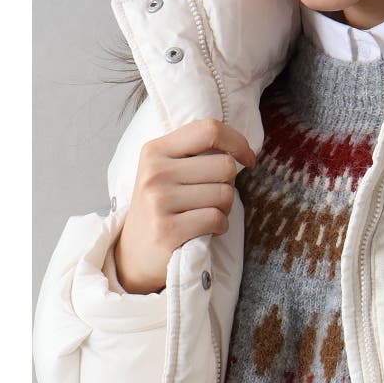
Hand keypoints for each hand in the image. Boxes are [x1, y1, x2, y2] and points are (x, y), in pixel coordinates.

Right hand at [114, 118, 257, 293]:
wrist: (135, 253)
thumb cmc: (161, 208)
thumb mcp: (166, 172)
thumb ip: (194, 154)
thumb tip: (239, 149)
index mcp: (155, 150)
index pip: (208, 129)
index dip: (237, 142)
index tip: (248, 159)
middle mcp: (155, 172)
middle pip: (224, 165)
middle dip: (228, 184)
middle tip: (213, 199)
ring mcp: (159, 201)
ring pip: (224, 194)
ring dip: (225, 209)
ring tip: (204, 215)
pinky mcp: (168, 229)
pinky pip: (217, 219)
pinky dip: (220, 227)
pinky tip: (205, 230)